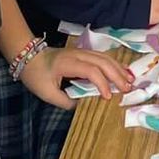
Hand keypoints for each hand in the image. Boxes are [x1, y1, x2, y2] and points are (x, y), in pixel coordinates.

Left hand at [18, 46, 132, 107]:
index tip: (107, 98)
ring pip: (105, 57)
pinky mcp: (83, 53)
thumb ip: (66, 101)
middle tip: (128, 89)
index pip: (91, 71)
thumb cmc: (36, 75)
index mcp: (67, 63)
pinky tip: (122, 71)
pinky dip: (114, 64)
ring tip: (130, 81)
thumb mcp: (47, 93)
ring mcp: (81, 52)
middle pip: (102, 61)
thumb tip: (83, 106)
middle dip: (117, 75)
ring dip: (118, 69)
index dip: (102, 83)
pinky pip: (102, 57)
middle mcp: (77, 54)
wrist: (28, 56)